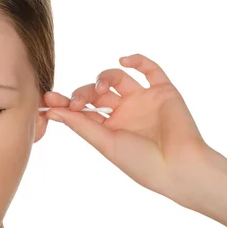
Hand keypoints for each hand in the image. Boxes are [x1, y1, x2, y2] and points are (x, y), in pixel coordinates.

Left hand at [43, 53, 209, 202]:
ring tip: (99, 88)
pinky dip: (137, 60)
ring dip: (103, 77)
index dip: (64, 103)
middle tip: (75, 102)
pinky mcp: (163, 91)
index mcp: (108, 128)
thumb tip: (52, 112)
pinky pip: (150, 69)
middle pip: (96, 92)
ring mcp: (142, 100)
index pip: (82, 109)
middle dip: (82, 93)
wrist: (179, 167)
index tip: (47, 100)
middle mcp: (124, 112)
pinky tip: (123, 60)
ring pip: (117, 78)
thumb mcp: (105, 143)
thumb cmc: (141, 163)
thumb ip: (80, 125)